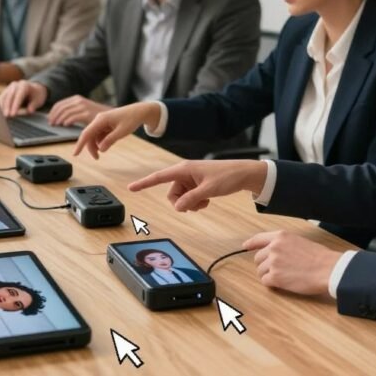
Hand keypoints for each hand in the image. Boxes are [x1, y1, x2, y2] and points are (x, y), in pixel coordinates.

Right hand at [0, 80, 48, 116]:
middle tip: (6, 117)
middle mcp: (15, 85)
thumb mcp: (38, 100)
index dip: (15, 105)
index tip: (13, 114)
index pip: (18, 96)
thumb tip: (30, 111)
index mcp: (24, 85)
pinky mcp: (5, 92)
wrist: (34, 89)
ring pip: (3, 98)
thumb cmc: (37, 96)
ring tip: (0, 117)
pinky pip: (0, 99)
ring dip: (1, 107)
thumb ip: (34, 105)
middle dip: (7, 107)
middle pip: (9, 96)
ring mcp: (9, 88)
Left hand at [47, 95, 109, 126]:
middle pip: (60, 108)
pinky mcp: (87, 114)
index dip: (52, 112)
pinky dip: (67, 121)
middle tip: (51, 124)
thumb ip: (74, 111)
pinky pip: (73, 117)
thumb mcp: (84, 110)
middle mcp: (79, 101)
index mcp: (77, 99)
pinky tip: (64, 125)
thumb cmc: (97, 115)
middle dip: (53, 116)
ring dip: (58, 119)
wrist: (112, 116)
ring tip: (57, 125)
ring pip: (65, 113)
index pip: (59, 104)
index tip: (49, 119)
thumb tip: (60, 117)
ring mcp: (83, 107)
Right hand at [74, 102, 161, 158]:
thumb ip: (110, 140)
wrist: (139, 111)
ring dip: (98, 144)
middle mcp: (99, 120)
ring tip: (107, 147)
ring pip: (94, 136)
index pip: (86, 133)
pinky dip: (103, 140)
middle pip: (89, 136)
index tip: (75, 154)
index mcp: (101, 119)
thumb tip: (101, 149)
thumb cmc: (131, 119)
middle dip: (92, 147)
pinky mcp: (106, 124)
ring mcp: (102, 122)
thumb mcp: (122, 132)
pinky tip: (111, 140)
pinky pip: (100, 135)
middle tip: (97, 158)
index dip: (80, 144)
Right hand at [127, 159, 267, 211]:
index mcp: (184, 169)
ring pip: (181, 198)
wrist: (244, 174)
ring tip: (205, 202)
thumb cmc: (227, 176)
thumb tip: (178, 207)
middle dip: (182, 203)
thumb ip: (191, 199)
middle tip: (197, 205)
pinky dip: (196, 202)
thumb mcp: (209, 190)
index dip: (144, 183)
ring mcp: (191, 179)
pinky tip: (207, 200)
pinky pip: (189, 197)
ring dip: (190, 204)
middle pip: (172, 194)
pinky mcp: (197, 184)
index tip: (131, 188)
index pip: (159, 177)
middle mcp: (185, 173)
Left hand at [243, 230, 343, 294]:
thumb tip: (273, 251)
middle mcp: (274, 247)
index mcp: (280, 236)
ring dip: (269, 275)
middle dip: (265, 265)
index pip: (259, 238)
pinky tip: (283, 283)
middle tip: (278, 270)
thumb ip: (283, 244)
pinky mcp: (275, 277)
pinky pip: (265, 281)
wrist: (328, 269)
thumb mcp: (299, 241)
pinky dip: (272, 284)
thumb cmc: (319, 257)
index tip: (245, 246)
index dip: (251, 243)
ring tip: (284, 277)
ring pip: (260, 271)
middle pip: (258, 258)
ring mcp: (273, 262)